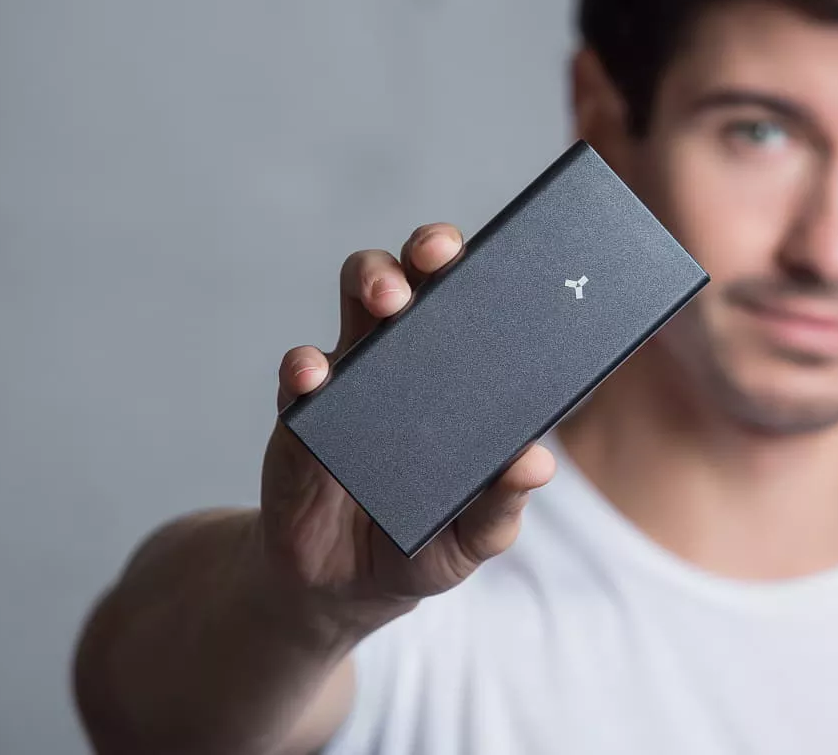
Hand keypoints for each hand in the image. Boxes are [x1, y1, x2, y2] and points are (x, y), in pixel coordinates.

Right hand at [258, 222, 554, 624]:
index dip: (490, 265)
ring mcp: (353, 378)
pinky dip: (306, 366)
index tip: (509, 248)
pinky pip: (301, 373)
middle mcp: (406, 359)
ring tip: (390, 301)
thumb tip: (535, 462)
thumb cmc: (421, 543)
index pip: (476, 299)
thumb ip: (502, 503)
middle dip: (427, 251)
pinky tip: (316, 376)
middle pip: (416, 276)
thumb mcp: (474, 535)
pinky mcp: (304, 414)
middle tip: (440, 256)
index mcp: (459, 374)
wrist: (341, 588)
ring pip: (358, 301)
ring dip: (374, 282)